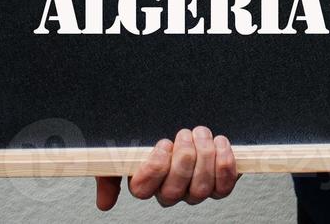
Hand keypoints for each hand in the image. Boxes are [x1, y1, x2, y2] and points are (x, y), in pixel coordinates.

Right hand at [95, 126, 240, 209]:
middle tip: (184, 134)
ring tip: (202, 134)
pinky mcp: (219, 185)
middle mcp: (171, 192)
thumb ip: (110, 172)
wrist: (187, 125)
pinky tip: (220, 143)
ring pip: (200, 189)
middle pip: (173, 192)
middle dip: (183, 160)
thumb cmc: (154, 139)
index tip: (162, 145)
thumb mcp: (126, 149)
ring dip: (204, 157)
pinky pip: (224, 187)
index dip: (154, 168)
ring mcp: (195, 191)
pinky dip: (225, 164)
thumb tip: (104, 204)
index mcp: (145, 183)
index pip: (142, 190)